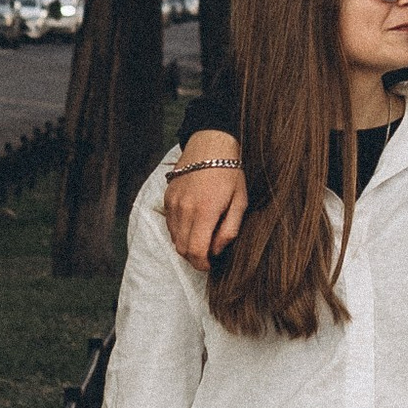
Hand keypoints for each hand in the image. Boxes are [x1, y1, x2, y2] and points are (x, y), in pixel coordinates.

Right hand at [165, 137, 246, 265]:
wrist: (210, 144)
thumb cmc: (230, 172)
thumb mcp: (240, 201)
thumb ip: (229, 230)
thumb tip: (217, 250)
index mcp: (205, 211)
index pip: (195, 251)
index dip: (202, 264)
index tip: (210, 264)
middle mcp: (184, 209)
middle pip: (182, 248)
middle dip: (195, 257)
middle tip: (208, 252)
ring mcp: (173, 203)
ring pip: (174, 238)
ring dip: (186, 244)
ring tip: (202, 237)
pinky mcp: (167, 197)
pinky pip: (170, 224)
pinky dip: (179, 231)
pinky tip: (193, 223)